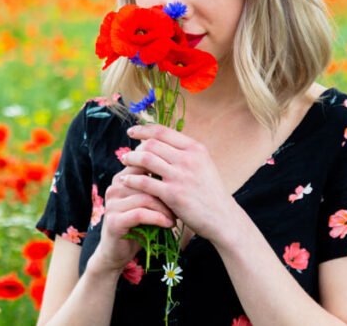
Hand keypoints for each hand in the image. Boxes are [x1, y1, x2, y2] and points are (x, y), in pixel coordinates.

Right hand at [89, 164, 177, 275]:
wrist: (117, 252)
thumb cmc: (138, 225)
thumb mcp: (148, 204)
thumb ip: (156, 187)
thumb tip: (182, 172)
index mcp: (122, 178)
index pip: (144, 164)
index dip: (164, 172)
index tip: (182, 183)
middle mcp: (114, 188)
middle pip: (146, 181)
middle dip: (167, 193)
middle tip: (181, 203)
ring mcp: (112, 204)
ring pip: (145, 198)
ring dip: (165, 208)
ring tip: (176, 217)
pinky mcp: (114, 221)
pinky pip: (140, 214)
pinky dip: (158, 218)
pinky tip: (169, 224)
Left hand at [120, 124, 237, 243]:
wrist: (222, 217)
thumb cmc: (210, 192)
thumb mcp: (203, 164)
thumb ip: (185, 152)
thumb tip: (160, 141)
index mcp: (196, 148)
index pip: (163, 131)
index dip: (144, 129)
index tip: (132, 131)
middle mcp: (188, 159)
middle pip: (151, 144)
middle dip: (136, 147)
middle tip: (128, 153)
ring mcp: (180, 176)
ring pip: (145, 159)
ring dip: (131, 159)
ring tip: (124, 162)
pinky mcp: (172, 194)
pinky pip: (144, 181)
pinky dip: (131, 179)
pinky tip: (125, 180)